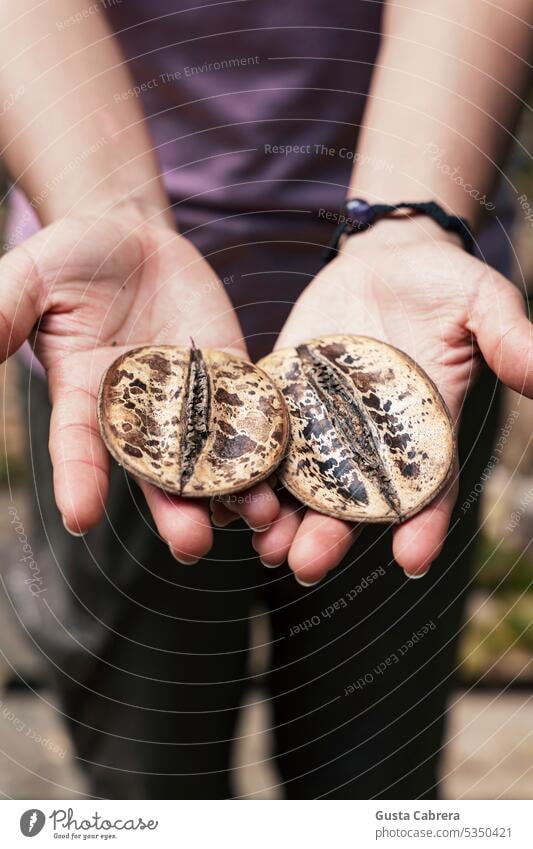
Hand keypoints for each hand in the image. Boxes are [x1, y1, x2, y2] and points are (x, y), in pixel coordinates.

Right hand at [0, 207, 279, 560]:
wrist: (134, 240)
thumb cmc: (74, 258)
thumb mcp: (32, 277)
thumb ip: (4, 312)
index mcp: (85, 398)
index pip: (79, 447)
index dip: (78, 481)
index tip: (80, 516)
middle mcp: (140, 415)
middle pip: (157, 475)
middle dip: (175, 511)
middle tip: (192, 546)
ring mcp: (190, 400)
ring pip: (212, 459)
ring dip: (234, 491)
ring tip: (257, 517)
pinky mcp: (230, 379)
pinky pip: (251, 415)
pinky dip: (268, 443)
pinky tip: (287, 468)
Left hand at [249, 218, 532, 583]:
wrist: (385, 261)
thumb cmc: (443, 285)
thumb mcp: (481, 305)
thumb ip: (510, 340)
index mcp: (423, 432)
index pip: (426, 490)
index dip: (421, 525)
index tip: (411, 560)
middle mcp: (370, 441)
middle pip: (350, 502)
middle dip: (329, 537)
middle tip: (305, 566)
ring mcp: (322, 423)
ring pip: (299, 483)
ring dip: (280, 517)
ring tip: (262, 544)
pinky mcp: (284, 397)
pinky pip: (263, 436)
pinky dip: (246, 464)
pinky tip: (224, 490)